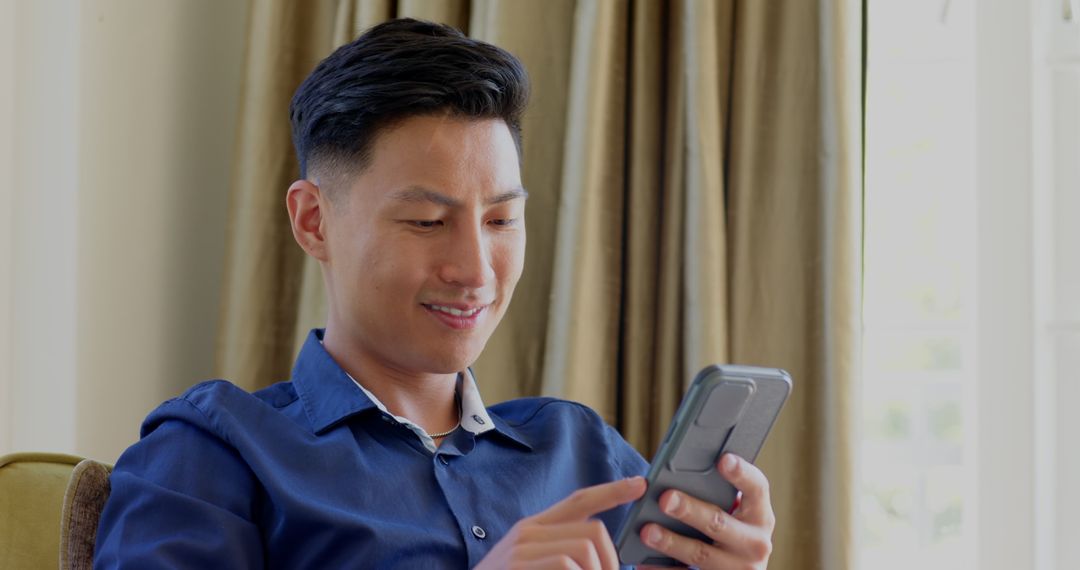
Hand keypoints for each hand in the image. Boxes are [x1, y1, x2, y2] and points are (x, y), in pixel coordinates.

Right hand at [474, 476, 646, 569]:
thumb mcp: (532, 563)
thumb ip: (561, 550)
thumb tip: (601, 553)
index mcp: (533, 529)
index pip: (578, 500)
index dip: (611, 491)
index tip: (640, 484)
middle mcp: (527, 533)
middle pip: (593, 530)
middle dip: (610, 562)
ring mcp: (521, 549)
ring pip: (585, 550)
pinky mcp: (519, 565)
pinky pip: (567, 564)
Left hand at [639, 454, 773, 568]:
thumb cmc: (730, 531)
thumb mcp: (736, 514)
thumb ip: (718, 494)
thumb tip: (678, 473)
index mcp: (760, 516)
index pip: (757, 488)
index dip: (742, 473)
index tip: (723, 459)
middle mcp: (755, 543)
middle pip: (719, 522)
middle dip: (690, 510)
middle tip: (665, 499)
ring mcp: (738, 568)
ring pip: (700, 554)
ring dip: (672, 542)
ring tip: (647, 531)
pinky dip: (664, 569)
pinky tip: (643, 562)